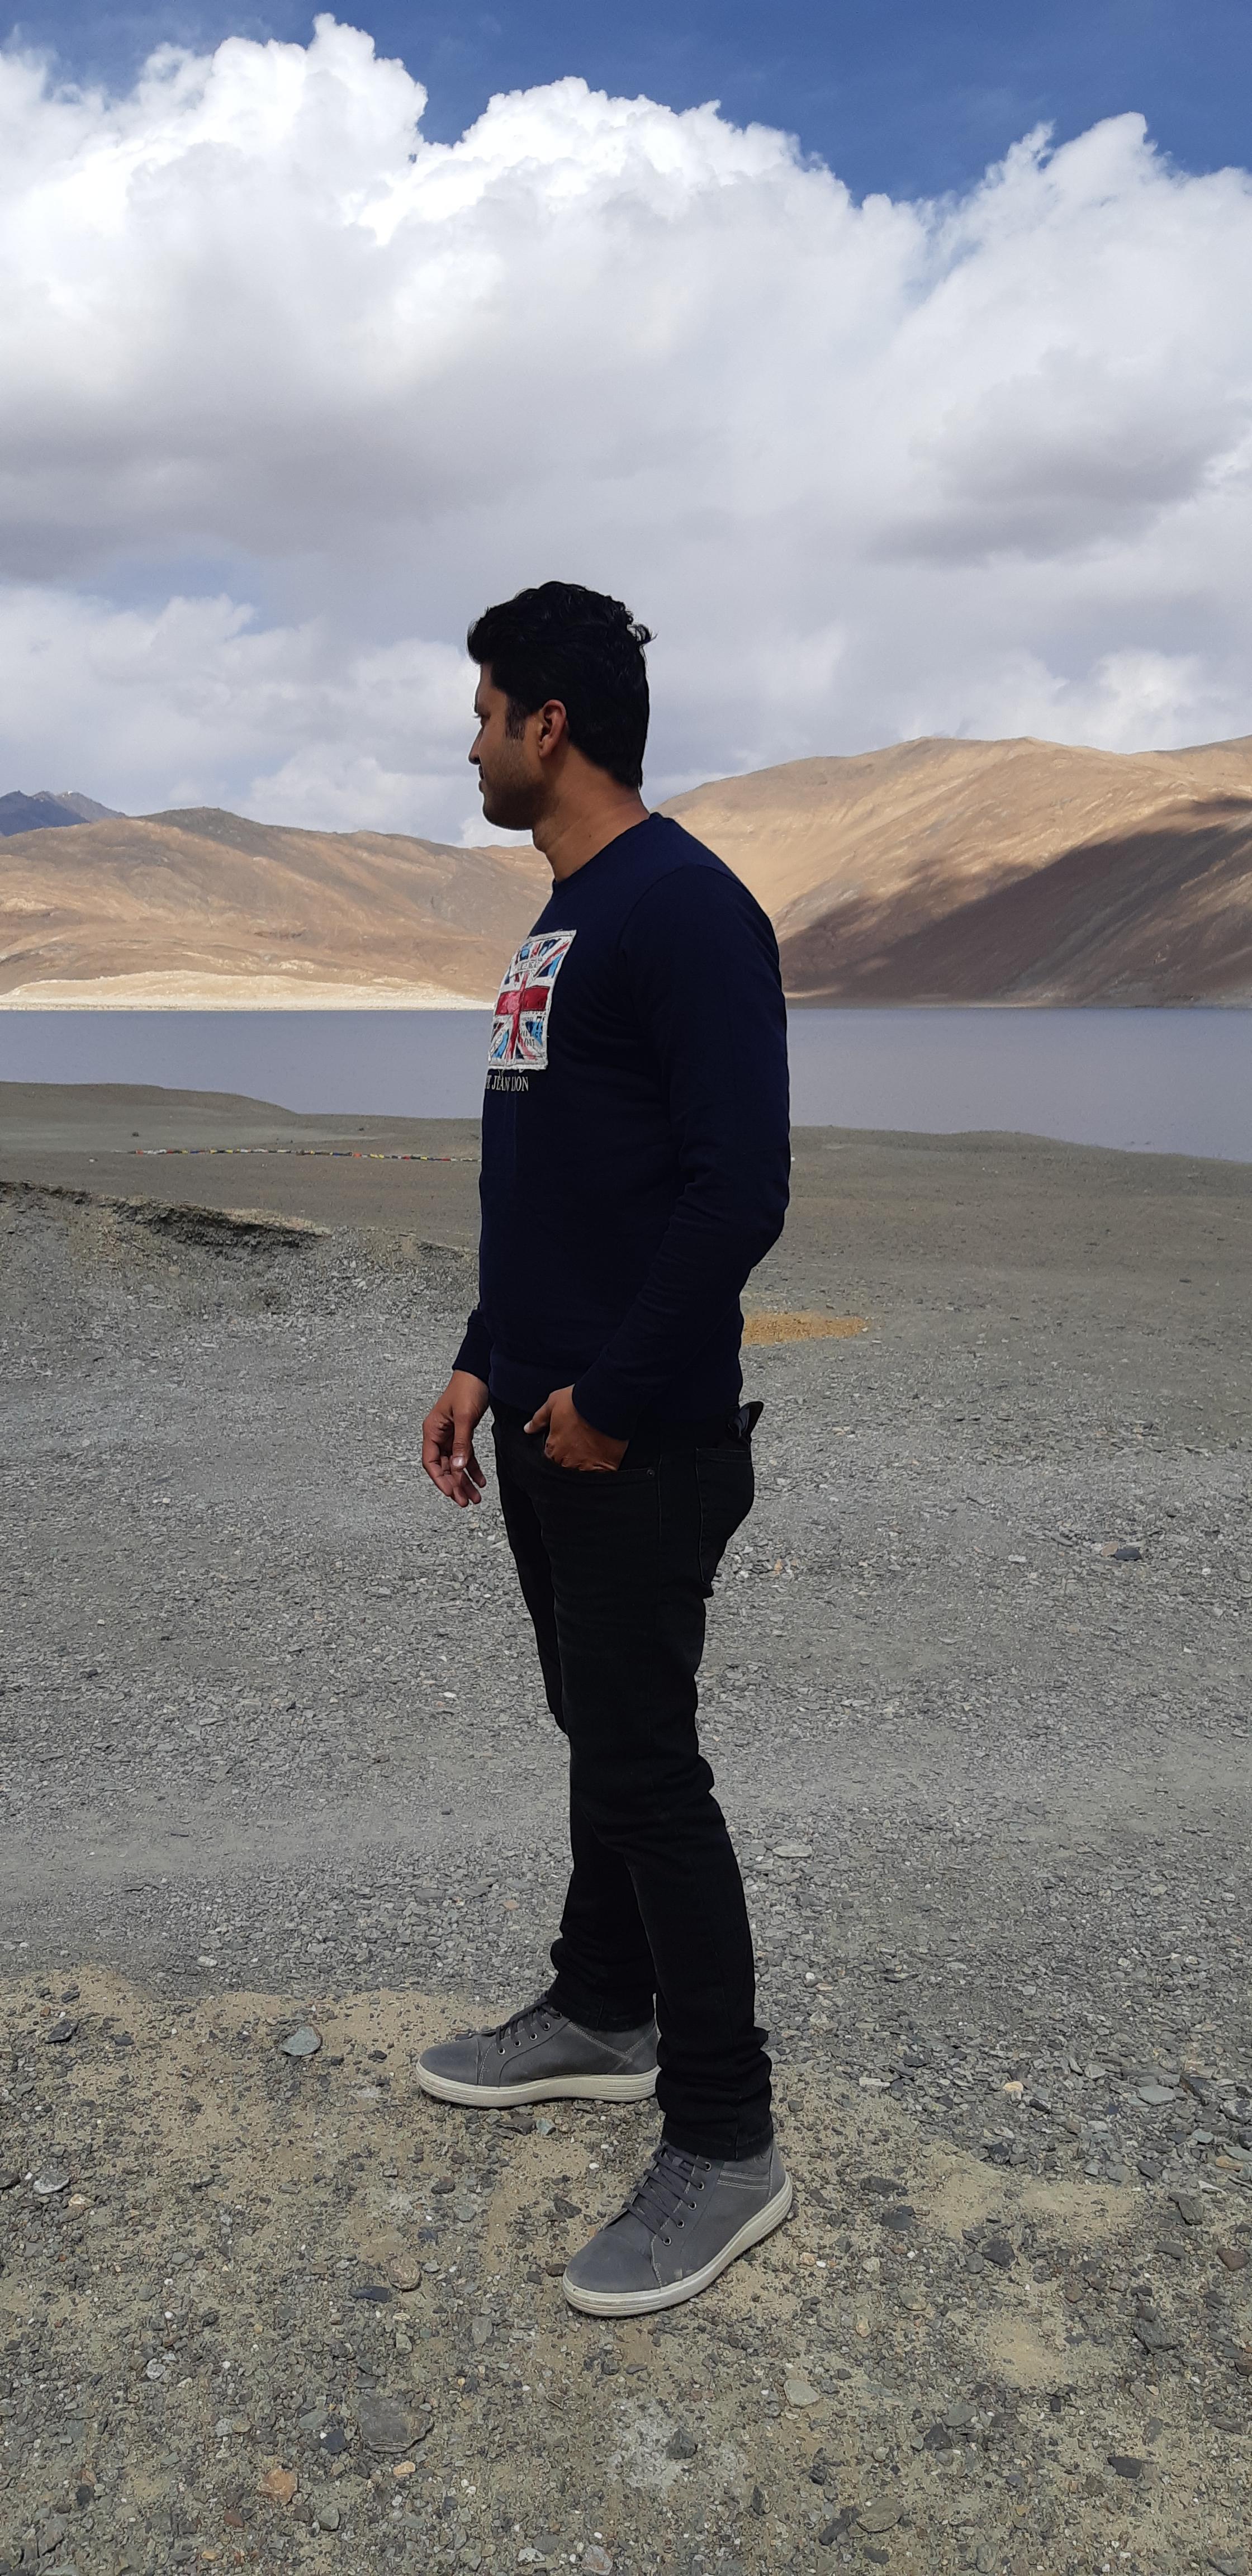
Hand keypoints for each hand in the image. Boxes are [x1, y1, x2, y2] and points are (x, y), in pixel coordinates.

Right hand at [422, 1369, 489, 1506]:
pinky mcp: (462, 1434)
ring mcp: (450, 1436)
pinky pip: (465, 1456)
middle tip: (465, 1502)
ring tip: (475, 1497)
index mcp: (432, 1431)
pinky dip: (473, 1469)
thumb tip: (458, 1467)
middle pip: (444, 1467)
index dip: (440, 1480)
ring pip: (456, 1465)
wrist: (480, 1373)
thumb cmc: (467, 1389)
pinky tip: (481, 1480)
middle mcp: (438, 1435)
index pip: (431, 1462)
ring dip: (465, 1481)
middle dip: (455, 1485)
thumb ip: (461, 1443)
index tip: (451, 1493)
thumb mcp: (464, 1417)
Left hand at [526, 1385, 627, 1472]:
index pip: (549, 1460)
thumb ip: (539, 1418)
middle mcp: (567, 1460)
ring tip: (591, 1456)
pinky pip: (600, 1477)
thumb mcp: (553, 1402)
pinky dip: (601, 1473)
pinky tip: (603, 1464)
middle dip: (569, 1463)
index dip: (556, 1454)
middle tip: (579, 1449)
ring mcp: (585, 1466)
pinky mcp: (605, 1467)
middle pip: (564, 1470)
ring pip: (581, 1477)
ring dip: (584, 1469)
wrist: (606, 1402)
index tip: (563, 1448)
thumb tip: (528, 1428)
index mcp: (553, 1447)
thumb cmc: (579, 1401)